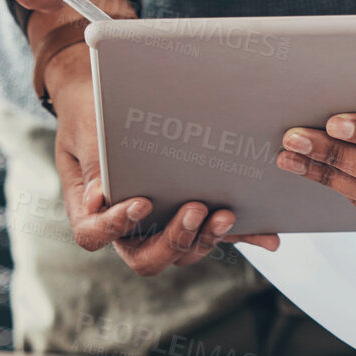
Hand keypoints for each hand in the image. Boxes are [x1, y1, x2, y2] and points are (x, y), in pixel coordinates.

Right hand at [33, 0, 278, 273]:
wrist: (100, 99)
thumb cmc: (88, 114)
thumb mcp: (87, 133)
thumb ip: (95, 165)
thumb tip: (99, 200)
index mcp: (90, 210)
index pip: (95, 234)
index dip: (116, 226)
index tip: (142, 203)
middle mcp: (125, 227)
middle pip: (145, 256)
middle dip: (174, 239)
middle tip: (195, 210)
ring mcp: (159, 223)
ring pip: (182, 251)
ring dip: (206, 238)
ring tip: (227, 215)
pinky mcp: (189, 214)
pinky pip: (213, 231)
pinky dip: (242, 236)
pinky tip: (269, 238)